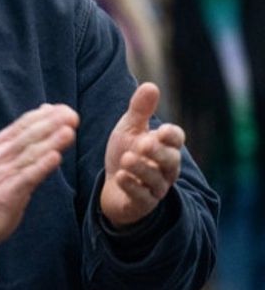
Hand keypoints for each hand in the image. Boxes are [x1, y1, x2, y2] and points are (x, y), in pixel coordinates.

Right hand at [0, 104, 77, 245]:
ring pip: (30, 153)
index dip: (46, 116)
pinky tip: (55, 158)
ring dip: (50, 142)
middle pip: (29, 135)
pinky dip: (41, 166)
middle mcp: (2, 154)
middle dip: (51, 124)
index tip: (67, 109)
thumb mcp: (5, 155)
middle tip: (72, 116)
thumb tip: (46, 109)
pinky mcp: (8, 192)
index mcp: (2, 143)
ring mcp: (4, 172)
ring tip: (69, 132)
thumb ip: (26, 135)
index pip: (25, 123)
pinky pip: (27, 177)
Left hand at [100, 82, 184, 227]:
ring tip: (127, 159)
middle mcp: (165, 169)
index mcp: (165, 146)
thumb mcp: (130, 128)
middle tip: (144, 143)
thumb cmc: (126, 152)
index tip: (162, 130)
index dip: (171, 136)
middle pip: (170, 161)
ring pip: (156, 180)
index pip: (176, 139)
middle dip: (158, 152)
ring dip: (142, 169)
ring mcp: (156, 188)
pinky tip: (120, 176)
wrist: (112, 185)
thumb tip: (151, 85)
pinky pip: (142, 197)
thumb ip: (140, 110)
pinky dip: (132, 187)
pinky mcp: (143, 204)